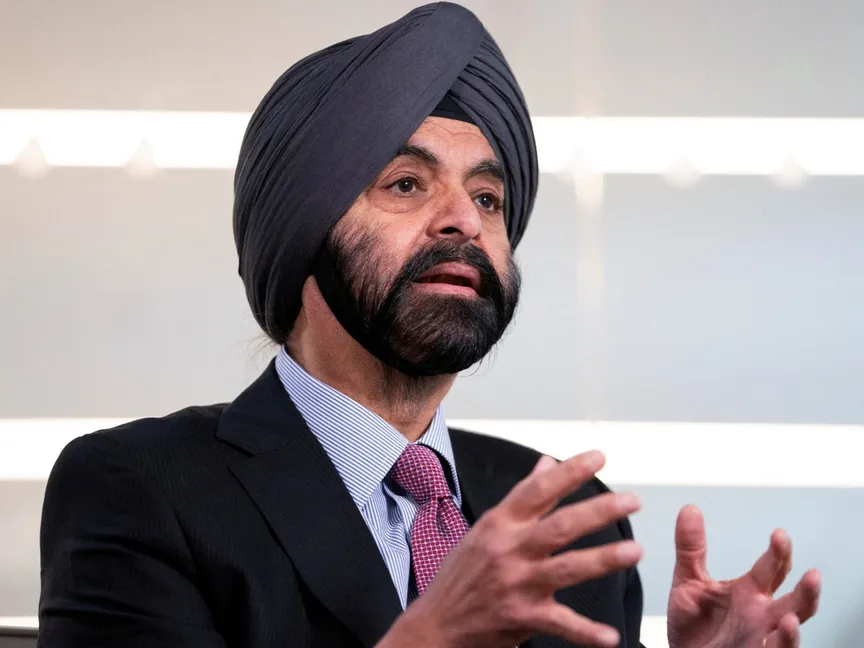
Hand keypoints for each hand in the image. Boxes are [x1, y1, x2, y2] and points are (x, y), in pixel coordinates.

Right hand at [381, 451, 641, 647]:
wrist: (435, 625)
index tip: (599, 456)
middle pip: (560, 525)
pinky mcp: (522, 617)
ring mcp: (516, 584)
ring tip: (634, 551)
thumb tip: (547, 463)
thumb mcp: (485, 528)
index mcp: (500, 523)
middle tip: (632, 500)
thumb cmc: (461, 574)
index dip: (570, 471)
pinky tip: (611, 636)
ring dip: (603, 559)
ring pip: (567, 567)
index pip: (538, 489)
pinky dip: (587, 632)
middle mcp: (508, 549)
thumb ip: (521, 497)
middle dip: (599, 510)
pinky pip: (561, 624)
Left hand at [667, 505, 820, 647]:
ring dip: (799, 616)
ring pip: (792, 630)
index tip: (779, 535)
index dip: (779, 552)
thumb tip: (689, 510)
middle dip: (803, 586)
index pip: (772, 569)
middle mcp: (762, 614)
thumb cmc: (694, 624)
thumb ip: (690, 548)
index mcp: (750, 592)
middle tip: (808, 572)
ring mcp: (762, 637)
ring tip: (798, 604)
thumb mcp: (688, 582)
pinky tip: (785, 629)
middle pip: (794, 600)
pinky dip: (783, 644)